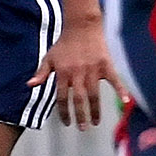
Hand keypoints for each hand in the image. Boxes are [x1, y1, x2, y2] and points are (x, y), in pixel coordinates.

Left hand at [29, 12, 118, 129]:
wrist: (81, 27)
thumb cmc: (64, 44)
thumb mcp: (49, 57)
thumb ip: (41, 73)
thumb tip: (29, 85)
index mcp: (63, 73)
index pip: (62, 97)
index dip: (64, 111)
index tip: (66, 122)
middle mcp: (77, 73)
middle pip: (79, 99)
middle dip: (80, 115)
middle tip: (82, 128)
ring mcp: (93, 70)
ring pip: (94, 94)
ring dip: (95, 110)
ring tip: (95, 122)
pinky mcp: (106, 65)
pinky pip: (114, 80)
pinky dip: (121, 90)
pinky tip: (126, 101)